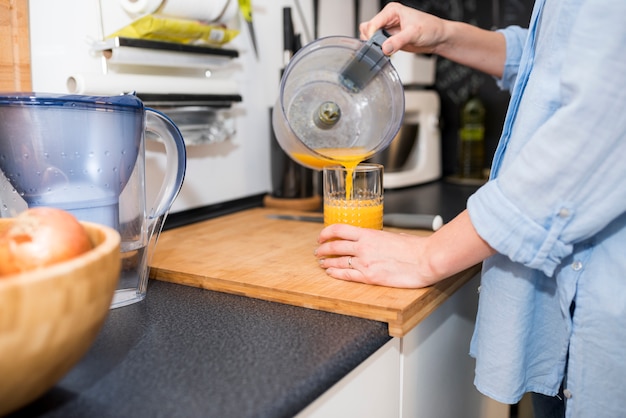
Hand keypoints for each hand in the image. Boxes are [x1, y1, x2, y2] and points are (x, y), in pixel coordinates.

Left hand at [314, 223, 437, 287]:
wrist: (425, 260)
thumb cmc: (415, 248)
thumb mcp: (394, 236)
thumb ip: (381, 240)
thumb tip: (378, 242)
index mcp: (369, 234)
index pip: (339, 229)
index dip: (326, 232)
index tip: (322, 236)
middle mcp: (363, 247)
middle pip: (334, 246)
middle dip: (323, 249)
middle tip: (318, 251)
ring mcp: (364, 263)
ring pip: (337, 261)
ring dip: (326, 262)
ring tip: (322, 263)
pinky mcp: (369, 277)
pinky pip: (346, 275)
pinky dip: (335, 273)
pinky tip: (330, 273)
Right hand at [359, 2, 446, 55]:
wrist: (438, 37)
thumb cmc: (430, 28)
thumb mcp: (414, 33)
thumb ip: (398, 41)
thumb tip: (385, 48)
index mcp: (392, 11)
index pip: (373, 23)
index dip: (372, 35)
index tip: (377, 45)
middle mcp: (387, 19)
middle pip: (368, 30)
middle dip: (371, 40)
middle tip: (381, 48)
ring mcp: (387, 30)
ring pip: (370, 38)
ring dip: (374, 46)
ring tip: (385, 51)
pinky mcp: (389, 40)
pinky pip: (377, 45)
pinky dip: (378, 50)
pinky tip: (387, 53)